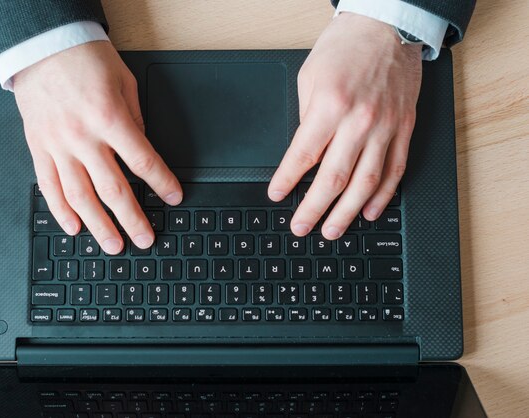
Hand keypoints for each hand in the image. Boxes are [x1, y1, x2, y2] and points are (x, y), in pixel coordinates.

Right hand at [14, 41, 181, 253]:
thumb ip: (135, 120)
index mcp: (109, 118)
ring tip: (113, 245)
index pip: (142, 161)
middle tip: (145, 239)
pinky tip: (74, 228)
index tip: (173, 198)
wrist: (41, 45)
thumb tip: (142, 152)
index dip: (161, 183)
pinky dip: (61, 210)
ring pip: (79, 196)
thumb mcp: (124, 82)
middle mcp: (82, 137)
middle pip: (112, 189)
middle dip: (132, 219)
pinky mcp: (38, 147)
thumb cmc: (84, 59)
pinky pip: (49, 185)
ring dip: (98, 225)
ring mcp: (57, 145)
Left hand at [268, 12, 421, 238]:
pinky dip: (382, 196)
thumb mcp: (309, 79)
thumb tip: (304, 156)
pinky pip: (395, 170)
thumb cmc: (344, 49)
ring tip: (332, 231)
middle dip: (313, 209)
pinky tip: (368, 212)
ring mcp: (385, 127)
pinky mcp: (404, 128)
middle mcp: (358, 120)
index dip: (287, 181)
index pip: (302, 156)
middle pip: (333, 179)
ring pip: (366, 183)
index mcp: (329, 106)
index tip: (277, 196)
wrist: (386, 26)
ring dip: (347, 212)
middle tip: (301, 227)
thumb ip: (306, 120)